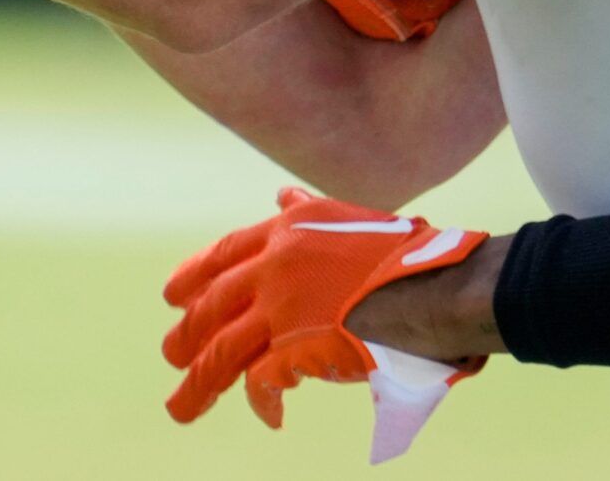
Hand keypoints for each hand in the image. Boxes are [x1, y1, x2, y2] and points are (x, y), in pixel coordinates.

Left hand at [163, 186, 486, 462]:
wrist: (437, 286)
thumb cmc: (407, 253)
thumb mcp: (349, 219)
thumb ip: (309, 211)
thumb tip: (281, 194)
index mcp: (288, 231)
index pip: (224, 254)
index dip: (193, 275)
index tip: (172, 294)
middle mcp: (275, 267)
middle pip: (212, 307)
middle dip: (187, 334)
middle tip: (171, 352)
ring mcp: (283, 309)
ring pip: (221, 351)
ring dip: (198, 383)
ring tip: (182, 406)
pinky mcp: (296, 349)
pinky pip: (263, 380)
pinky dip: (262, 400)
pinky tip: (269, 414)